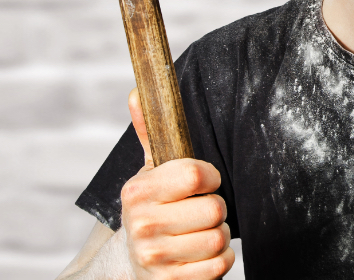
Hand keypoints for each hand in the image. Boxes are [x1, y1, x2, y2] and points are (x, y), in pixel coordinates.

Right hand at [120, 89, 235, 279]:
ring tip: (197, 233)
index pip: (195, 174)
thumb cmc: (153, 210)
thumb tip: (139, 91)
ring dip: (218, 236)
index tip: (201, 181)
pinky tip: (200, 256)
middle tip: (197, 212)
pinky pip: (220, 265)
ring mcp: (156, 258)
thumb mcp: (149, 173)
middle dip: (214, 209)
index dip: (209, 176)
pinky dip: (219, 260)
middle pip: (214, 208)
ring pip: (220, 238)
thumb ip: (150, 133)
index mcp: (137, 192)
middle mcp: (142, 226)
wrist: (133, 265)